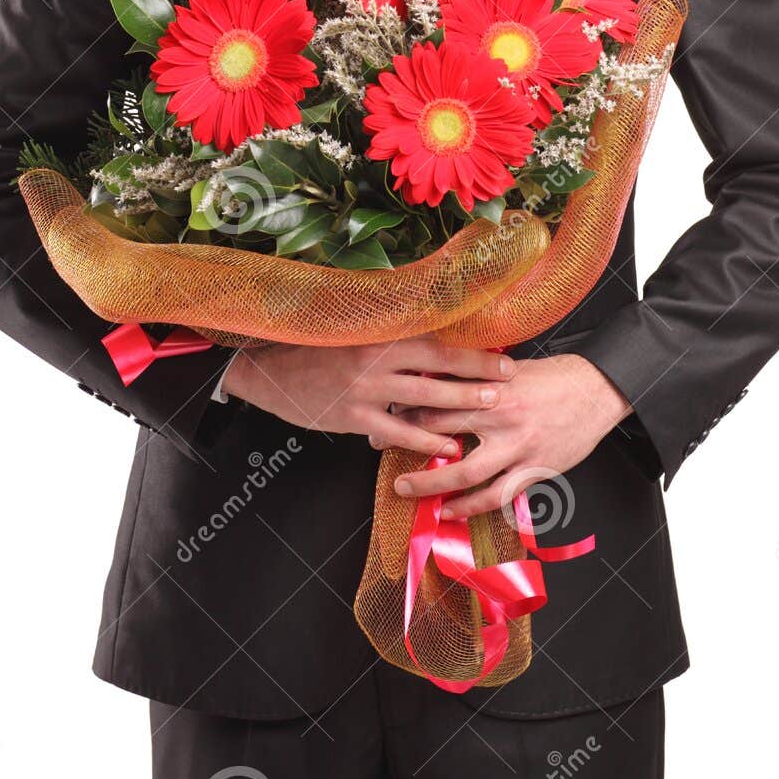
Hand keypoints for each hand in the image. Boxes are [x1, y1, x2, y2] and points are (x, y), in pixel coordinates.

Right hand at [221, 337, 515, 457]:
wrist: (269, 371)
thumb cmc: (316, 349)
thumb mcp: (352, 332)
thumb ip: (389, 334)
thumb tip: (432, 333)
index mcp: (379, 331)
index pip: (436, 338)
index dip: (471, 347)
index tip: (502, 353)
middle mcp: (376, 355)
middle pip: (439, 364)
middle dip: (478, 374)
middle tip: (509, 381)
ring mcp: (366, 388)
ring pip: (425, 397)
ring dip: (461, 403)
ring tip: (491, 408)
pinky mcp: (353, 416)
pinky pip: (399, 431)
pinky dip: (426, 441)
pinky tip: (448, 447)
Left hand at [371, 352, 632, 517]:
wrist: (599, 390)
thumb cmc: (554, 377)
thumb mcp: (510, 368)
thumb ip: (476, 377)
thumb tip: (438, 380)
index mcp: (491, 384)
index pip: (438, 393)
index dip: (407, 402)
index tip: (384, 407)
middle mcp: (501, 414)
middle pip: (441, 428)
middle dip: (405, 436)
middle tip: (377, 442)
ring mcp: (518, 445)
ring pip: (466, 470)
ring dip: (431, 481)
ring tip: (404, 488)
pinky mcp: (535, 468)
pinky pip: (496, 494)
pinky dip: (469, 506)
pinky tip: (448, 511)